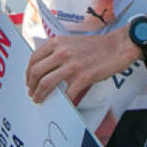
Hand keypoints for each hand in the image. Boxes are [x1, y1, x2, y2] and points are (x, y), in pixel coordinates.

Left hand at [25, 31, 139, 104]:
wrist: (118, 46)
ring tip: (39, 100)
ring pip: (46, 83)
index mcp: (57, 43)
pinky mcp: (83, 77)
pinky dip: (63, 102)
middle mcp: (61, 52)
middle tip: (32, 93)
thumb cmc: (97, 45)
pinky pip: (67, 94)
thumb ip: (57, 51)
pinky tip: (62, 105)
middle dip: (31, 86)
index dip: (28, 72)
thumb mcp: (71, 41)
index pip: (34, 58)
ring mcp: (72, 65)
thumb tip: (45, 68)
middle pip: (36, 72)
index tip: (29, 81)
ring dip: (39, 95)